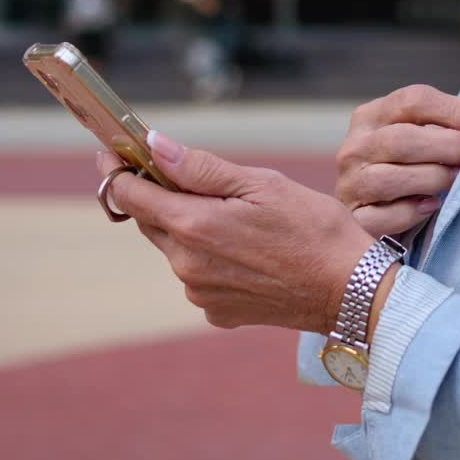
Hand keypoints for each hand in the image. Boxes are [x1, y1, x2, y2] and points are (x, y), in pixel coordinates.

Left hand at [96, 136, 372, 334]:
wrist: (350, 291)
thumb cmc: (313, 228)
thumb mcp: (261, 184)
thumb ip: (200, 168)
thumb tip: (154, 146)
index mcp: (193, 226)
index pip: (130, 195)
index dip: (116, 170)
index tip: (110, 153)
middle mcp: (186, 265)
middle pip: (151, 221)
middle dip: (158, 195)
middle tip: (183, 174)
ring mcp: (199, 293)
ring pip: (175, 247)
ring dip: (189, 227)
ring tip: (237, 217)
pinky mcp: (216, 312)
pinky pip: (198, 275)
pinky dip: (209, 257)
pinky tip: (246, 250)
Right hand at [336, 85, 459, 236]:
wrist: (375, 214)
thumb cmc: (409, 168)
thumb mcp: (422, 138)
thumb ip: (451, 126)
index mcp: (371, 116)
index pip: (413, 100)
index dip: (456, 111)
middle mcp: (354, 146)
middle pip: (401, 139)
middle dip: (448, 147)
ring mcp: (349, 183)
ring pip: (389, 178)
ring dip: (433, 179)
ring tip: (458, 182)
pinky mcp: (353, 218)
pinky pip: (382, 217)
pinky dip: (411, 213)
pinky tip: (431, 207)